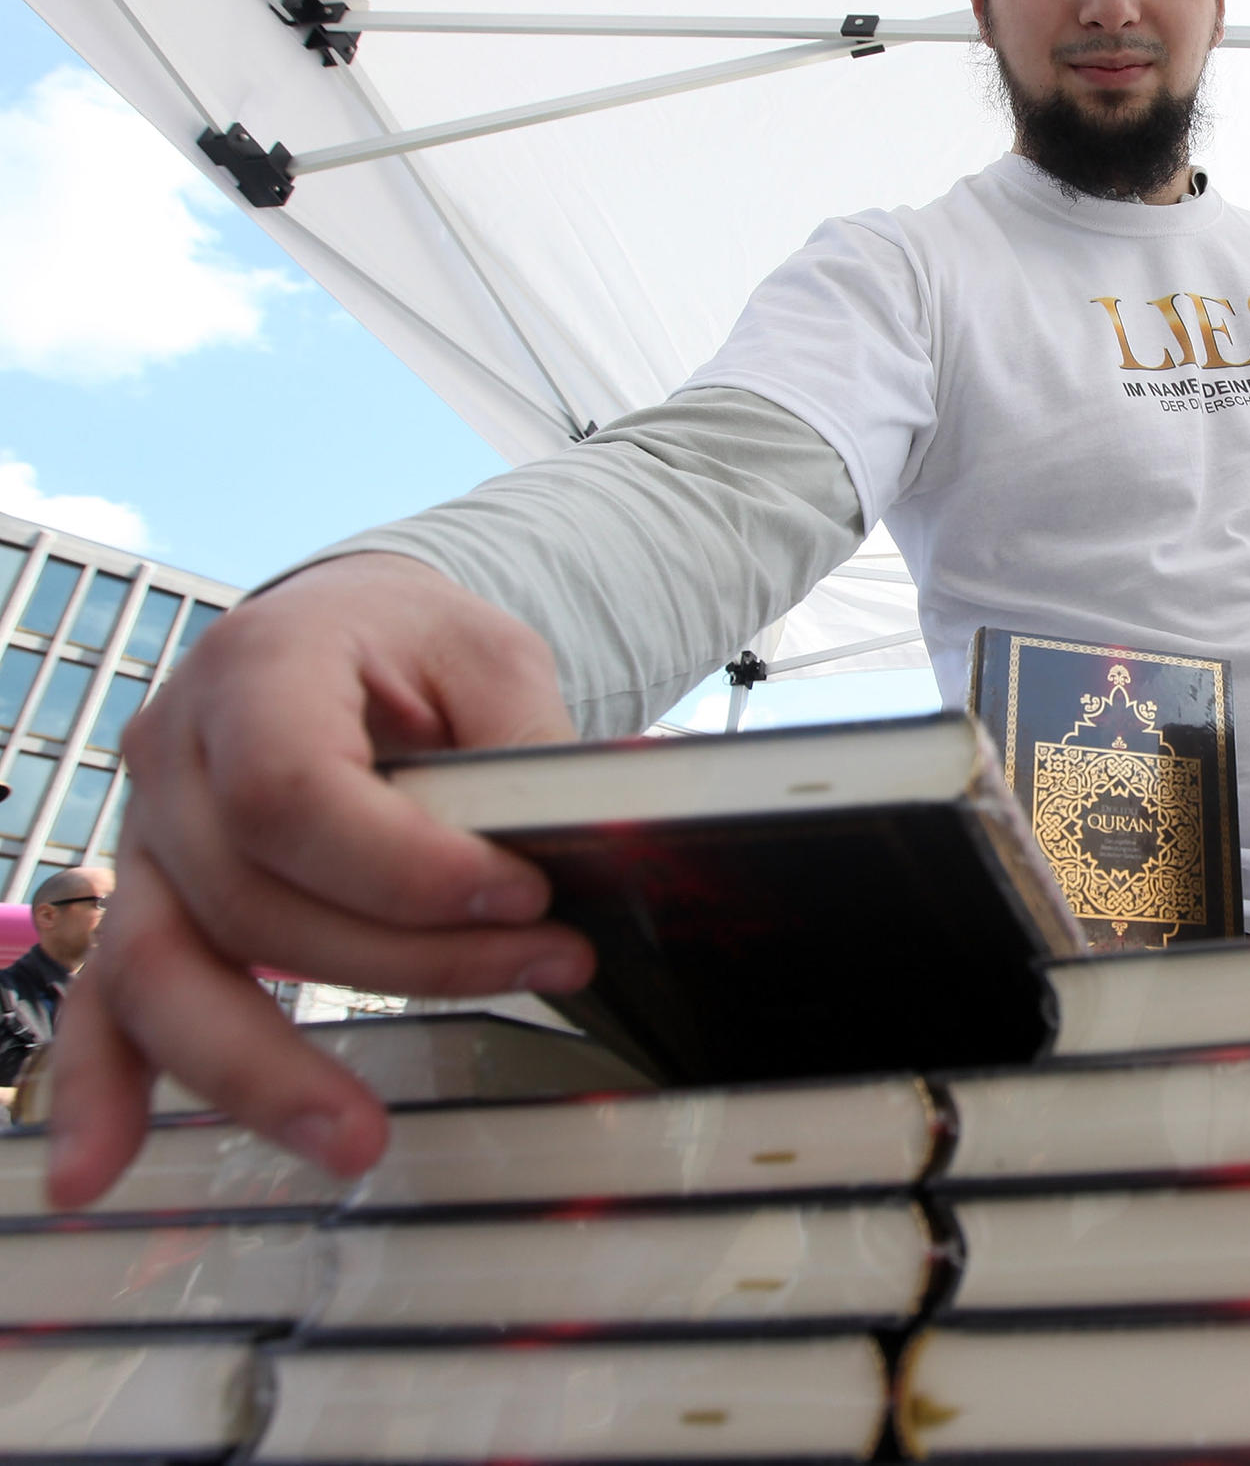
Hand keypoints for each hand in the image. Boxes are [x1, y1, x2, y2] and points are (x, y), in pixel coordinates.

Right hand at [46, 554, 595, 1207]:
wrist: (349, 630)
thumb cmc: (419, 648)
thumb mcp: (494, 661)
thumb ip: (527, 756)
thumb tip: (600, 849)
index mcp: (260, 666)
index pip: (293, 792)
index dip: (406, 866)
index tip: (523, 897)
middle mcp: (175, 752)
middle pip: (252, 896)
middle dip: (407, 961)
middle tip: (544, 971)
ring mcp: (146, 834)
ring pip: (167, 969)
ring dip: (258, 1068)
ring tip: (355, 1140)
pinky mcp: (146, 901)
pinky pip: (105, 1001)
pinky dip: (100, 1089)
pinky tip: (99, 1168)